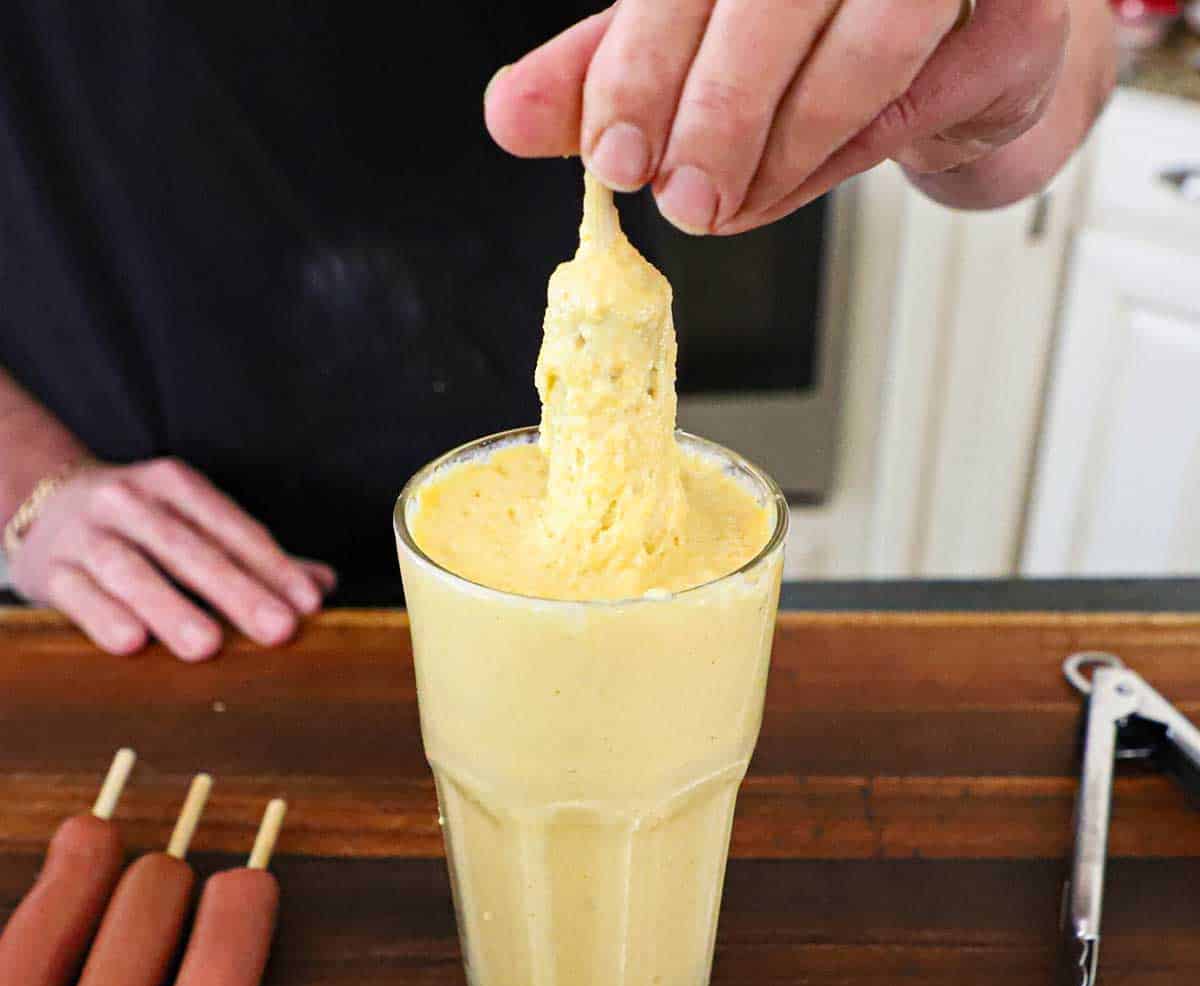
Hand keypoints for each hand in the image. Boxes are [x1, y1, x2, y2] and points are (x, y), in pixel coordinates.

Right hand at [8, 458, 335, 659]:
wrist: (40, 503)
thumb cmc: (141, 526)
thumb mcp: (194, 524)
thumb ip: (256, 557)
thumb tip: (324, 583)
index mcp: (176, 486)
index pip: (233, 528)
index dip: (273, 566)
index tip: (308, 604)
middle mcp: (130, 503)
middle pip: (189, 549)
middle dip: (237, 590)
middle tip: (278, 630)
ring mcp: (86, 534)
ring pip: (130, 569)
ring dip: (171, 608)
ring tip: (208, 646)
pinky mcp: (51, 570)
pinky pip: (78, 593)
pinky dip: (103, 617)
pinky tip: (132, 643)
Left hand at [484, 0, 1087, 232]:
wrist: (959, 44)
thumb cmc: (816, 28)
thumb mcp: (693, 38)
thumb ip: (608, 70)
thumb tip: (508, 119)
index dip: (638, 66)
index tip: (611, 158)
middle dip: (710, 114)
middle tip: (675, 200)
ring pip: (857, 50)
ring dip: (777, 148)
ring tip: (719, 207)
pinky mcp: (1016, 13)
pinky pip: (914, 96)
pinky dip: (834, 158)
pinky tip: (777, 192)